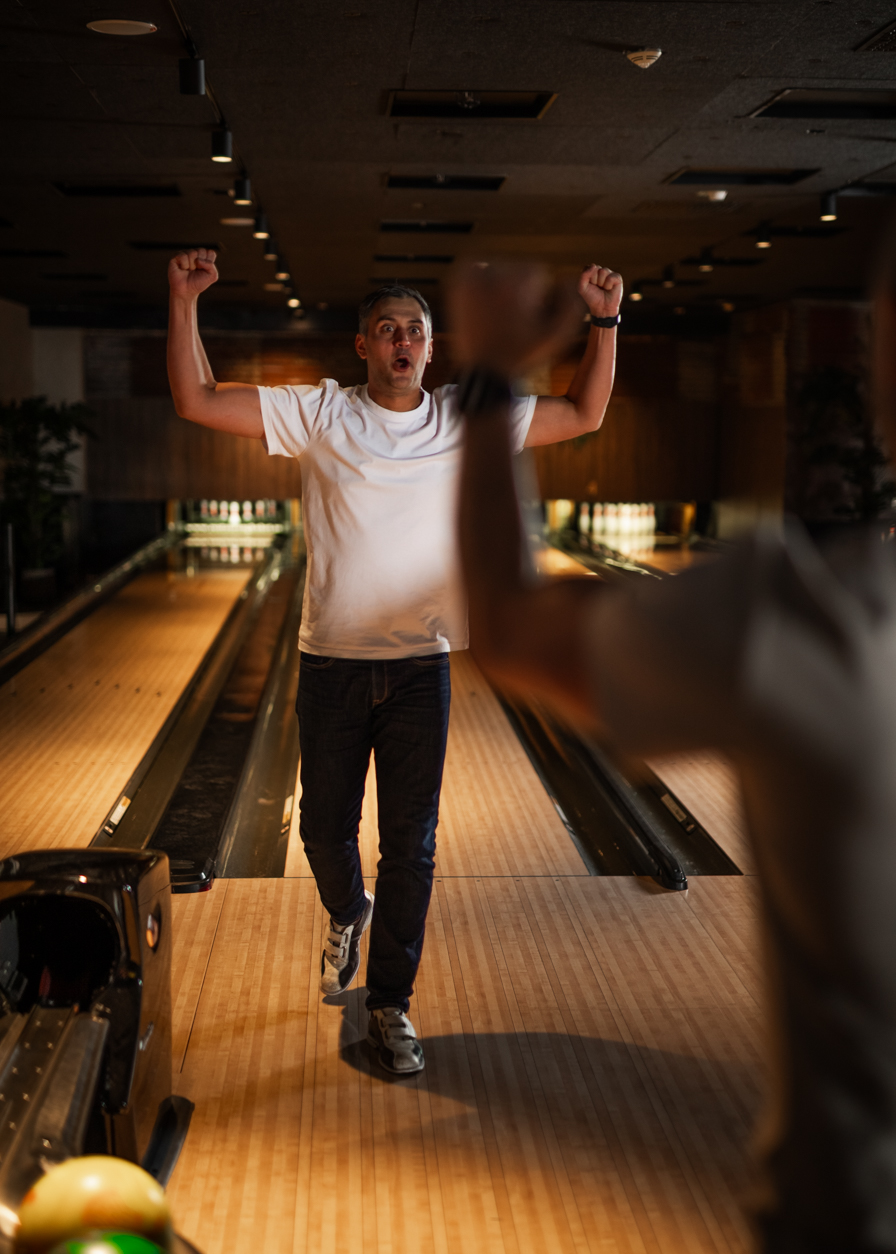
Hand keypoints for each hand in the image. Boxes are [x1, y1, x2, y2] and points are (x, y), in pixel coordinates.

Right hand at [168, 248, 217, 299]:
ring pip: (193, 253)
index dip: (209, 262)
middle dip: (200, 264)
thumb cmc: (198, 283)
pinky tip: (182, 269)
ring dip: (192, 265)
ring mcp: (186, 254)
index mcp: (204, 257)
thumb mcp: (212, 277)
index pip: (210, 253)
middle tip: (196, 271)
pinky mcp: (176, 256)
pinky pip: (183, 256)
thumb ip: (211, 266)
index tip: (204, 271)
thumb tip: (198, 259)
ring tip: (188, 270)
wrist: (186, 291)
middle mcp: (195, 254)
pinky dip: (184, 265)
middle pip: (202, 251)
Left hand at [448, 262, 581, 375]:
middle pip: (518, 270)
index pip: (540, 273)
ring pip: (500, 270)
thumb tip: (571, 277)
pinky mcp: (458, 280)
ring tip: (498, 317)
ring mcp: (472, 273)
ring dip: (502, 288)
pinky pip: (478, 271)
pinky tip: (485, 306)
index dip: (539, 298)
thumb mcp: (558, 335)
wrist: (483, 371)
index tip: (528, 321)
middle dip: (520, 291)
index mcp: (521, 276)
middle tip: (512, 322)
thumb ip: (574, 302)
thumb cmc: (523, 354)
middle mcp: (495, 269)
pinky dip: (483, 284)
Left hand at [578, 263, 622, 319]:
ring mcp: (609, 273)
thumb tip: (594, 266)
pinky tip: (609, 289)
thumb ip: (583, 275)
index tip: (590, 286)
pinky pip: (610, 277)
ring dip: (601, 283)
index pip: (588, 267)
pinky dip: (608, 285)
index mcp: (592, 271)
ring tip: (603, 288)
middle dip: (594, 280)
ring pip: (603, 271)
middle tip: (597, 288)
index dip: (588, 278)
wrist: (602, 308)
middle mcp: (600, 271)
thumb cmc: (592, 297)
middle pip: (595, 268)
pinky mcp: (617, 277)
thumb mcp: (582, 287)